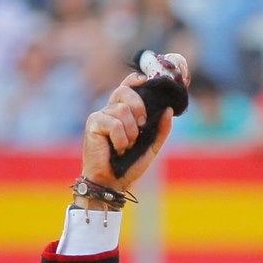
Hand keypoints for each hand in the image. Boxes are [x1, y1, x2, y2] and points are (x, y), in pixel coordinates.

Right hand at [80, 54, 188, 193]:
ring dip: (130, 132)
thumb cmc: (129, 165)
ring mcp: (100, 116)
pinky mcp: (93, 124)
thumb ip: (161, 129)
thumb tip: (169, 110)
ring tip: (125, 147)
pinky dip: (121, 140)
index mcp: (123, 112)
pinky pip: (114, 124)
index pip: (127, 86)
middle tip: (141, 127)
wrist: (112, 182)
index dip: (135, 81)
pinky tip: (117, 150)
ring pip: (122, 110)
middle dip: (139, 108)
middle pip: (125, 92)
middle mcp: (110, 110)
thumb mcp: (151, 146)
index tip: (145, 81)